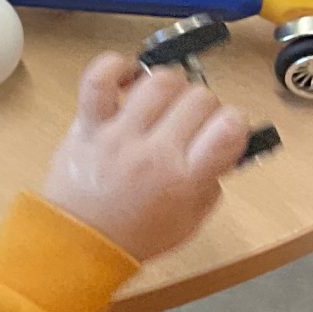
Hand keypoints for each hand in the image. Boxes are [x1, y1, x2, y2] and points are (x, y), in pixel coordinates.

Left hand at [39, 55, 251, 262]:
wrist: (78, 245)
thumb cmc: (134, 235)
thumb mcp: (191, 220)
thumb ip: (211, 181)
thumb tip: (222, 144)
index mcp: (184, 181)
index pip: (229, 128)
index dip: (235, 122)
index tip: (225, 129)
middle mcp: (154, 153)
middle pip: (199, 98)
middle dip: (204, 105)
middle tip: (191, 121)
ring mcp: (119, 135)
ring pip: (160, 81)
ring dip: (171, 86)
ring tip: (164, 102)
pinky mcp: (88, 125)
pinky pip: (99, 78)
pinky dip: (116, 66)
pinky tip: (129, 78)